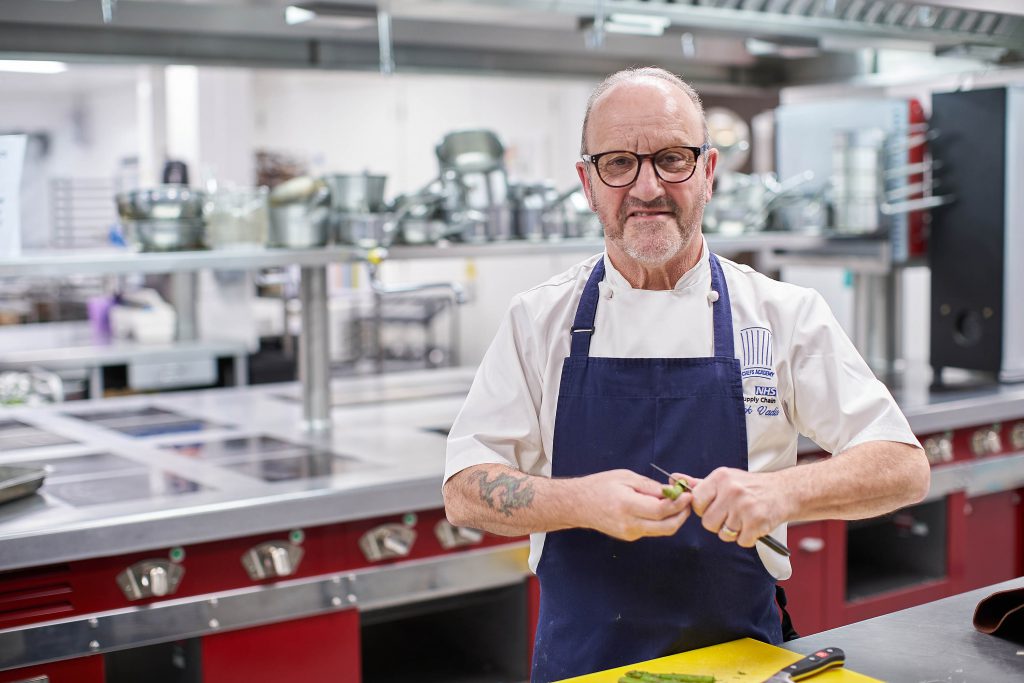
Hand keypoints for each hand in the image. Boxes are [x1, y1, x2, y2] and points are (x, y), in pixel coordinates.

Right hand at [574, 469, 691, 540]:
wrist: (578, 505)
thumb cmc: (600, 486)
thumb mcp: (625, 477)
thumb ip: (649, 486)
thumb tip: (672, 491)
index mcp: (627, 505)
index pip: (661, 510)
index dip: (678, 503)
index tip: (688, 494)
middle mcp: (629, 524)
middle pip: (667, 527)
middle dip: (682, 515)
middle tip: (688, 501)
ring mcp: (629, 533)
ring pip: (662, 531)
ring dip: (674, 518)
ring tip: (678, 503)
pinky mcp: (630, 537)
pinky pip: (652, 530)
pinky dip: (661, 520)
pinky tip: (660, 508)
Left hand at [686, 467, 787, 547]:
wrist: (783, 491)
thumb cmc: (749, 487)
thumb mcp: (724, 479)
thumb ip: (698, 484)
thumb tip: (673, 479)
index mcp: (721, 477)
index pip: (696, 501)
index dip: (703, 509)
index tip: (714, 506)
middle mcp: (732, 490)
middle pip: (708, 522)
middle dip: (717, 523)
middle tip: (731, 515)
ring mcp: (745, 506)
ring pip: (723, 534)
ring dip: (733, 531)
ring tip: (743, 519)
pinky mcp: (757, 522)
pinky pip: (740, 541)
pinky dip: (747, 538)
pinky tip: (753, 525)